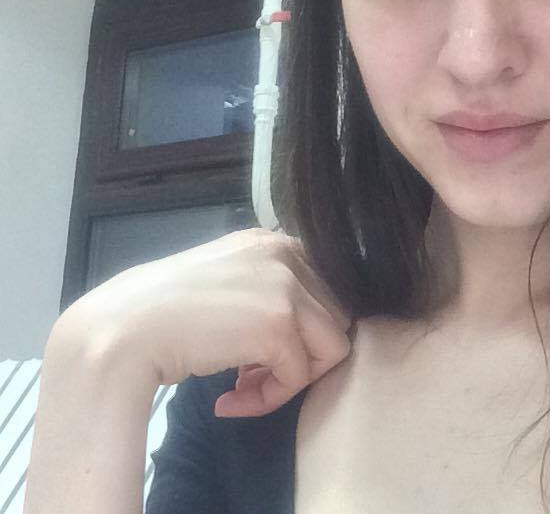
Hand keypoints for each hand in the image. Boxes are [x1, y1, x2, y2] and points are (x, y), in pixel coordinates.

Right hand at [55, 227, 353, 417]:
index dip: (300, 329)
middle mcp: (287, 253)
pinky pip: (299, 377)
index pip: (323, 289)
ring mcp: (287, 286)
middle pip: (334, 316)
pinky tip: (228, 401)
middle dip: (301, 353)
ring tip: (243, 388)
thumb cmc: (162, 311)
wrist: (122, 331)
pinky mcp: (279, 325)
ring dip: (290, 378)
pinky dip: (268, 400)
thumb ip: (266, 289)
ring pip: (332, 346)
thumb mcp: (227, 280)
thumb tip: (300, 327)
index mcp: (275, 241)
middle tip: (251, 375)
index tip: (259, 352)